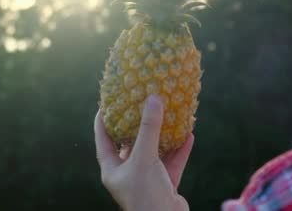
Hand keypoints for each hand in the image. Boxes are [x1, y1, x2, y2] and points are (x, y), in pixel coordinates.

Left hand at [94, 94, 194, 210]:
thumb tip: (153, 98)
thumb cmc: (146, 193)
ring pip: (155, 152)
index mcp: (113, 169)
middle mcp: (128, 173)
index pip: (104, 139)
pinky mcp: (165, 185)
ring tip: (169, 115)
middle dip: (139, 124)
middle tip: (143, 104)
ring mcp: (147, 180)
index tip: (108, 102)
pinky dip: (180, 150)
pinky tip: (188, 134)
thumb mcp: (144, 157)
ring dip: (163, 135)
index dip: (104, 120)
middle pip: (132, 143)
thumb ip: (149, 128)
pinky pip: (172, 163)